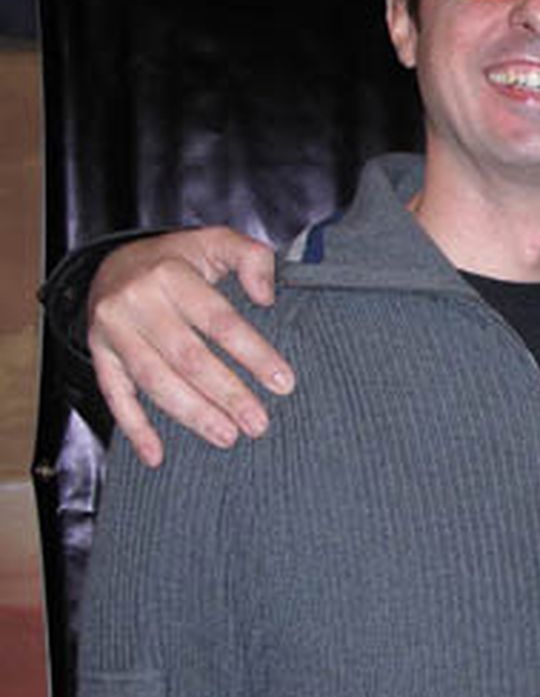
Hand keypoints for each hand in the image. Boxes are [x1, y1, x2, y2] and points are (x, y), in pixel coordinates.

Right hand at [87, 227, 294, 467]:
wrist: (112, 263)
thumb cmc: (178, 259)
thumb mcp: (216, 241)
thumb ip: (251, 258)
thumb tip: (266, 296)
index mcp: (171, 274)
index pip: (219, 320)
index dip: (253, 353)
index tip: (284, 383)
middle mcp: (136, 302)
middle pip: (187, 357)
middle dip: (227, 394)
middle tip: (259, 424)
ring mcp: (113, 330)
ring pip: (153, 380)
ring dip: (191, 413)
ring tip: (227, 437)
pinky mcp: (99, 353)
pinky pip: (114, 394)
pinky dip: (134, 427)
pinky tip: (156, 455)